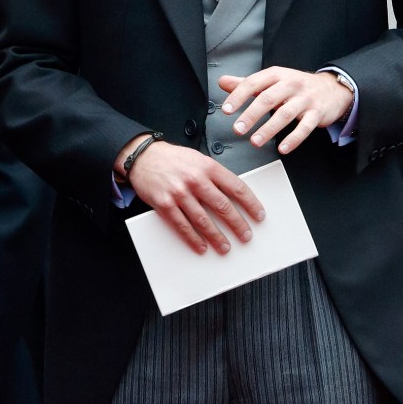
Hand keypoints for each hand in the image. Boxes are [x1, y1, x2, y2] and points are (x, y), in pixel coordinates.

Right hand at [118, 138, 264, 254]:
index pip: (236, 187)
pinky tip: (202, 246)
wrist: (143, 156)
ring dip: (217, 237)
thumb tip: (234, 196)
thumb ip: (214, 175)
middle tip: (246, 235)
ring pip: (204, 220)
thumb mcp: (198, 159)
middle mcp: (195, 179)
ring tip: (226, 246)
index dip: (251, 203)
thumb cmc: (172, 158)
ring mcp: (179, 193)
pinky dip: (193, 239)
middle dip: (238, 224)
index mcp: (207, 167)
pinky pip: (182, 226)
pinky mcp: (165, 204)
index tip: (259, 215)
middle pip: (223, 206)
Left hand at [219, 68, 352, 154]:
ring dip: (268, 129)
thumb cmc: (297, 85)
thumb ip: (247, 83)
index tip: (227, 110)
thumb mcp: (272, 80)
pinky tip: (282, 148)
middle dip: (250, 115)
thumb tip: (223, 82)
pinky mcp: (317, 113)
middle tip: (238, 129)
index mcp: (276, 75)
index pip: (253, 83)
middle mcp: (290, 85)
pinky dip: (293, 139)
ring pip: (285, 114)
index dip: (238, 96)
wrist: (331, 88)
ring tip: (255, 141)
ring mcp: (305, 99)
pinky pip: (304, 127)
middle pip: (268, 99)